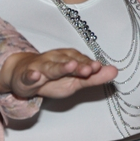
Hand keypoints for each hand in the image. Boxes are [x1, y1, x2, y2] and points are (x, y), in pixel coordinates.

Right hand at [0, 49, 116, 98]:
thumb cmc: (52, 78)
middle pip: (68, 61)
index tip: (99, 68)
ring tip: (70, 67)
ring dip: (61, 67)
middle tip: (89, 69)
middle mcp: (56, 59)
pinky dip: (31, 75)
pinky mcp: (26, 76)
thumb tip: (115, 71)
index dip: (89, 64)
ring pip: (51, 67)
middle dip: (79, 65)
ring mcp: (40, 67)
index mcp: (69, 59)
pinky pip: (28, 75)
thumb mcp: (74, 81)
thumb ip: (94, 78)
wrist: (23, 76)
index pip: (81, 61)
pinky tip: (35, 76)